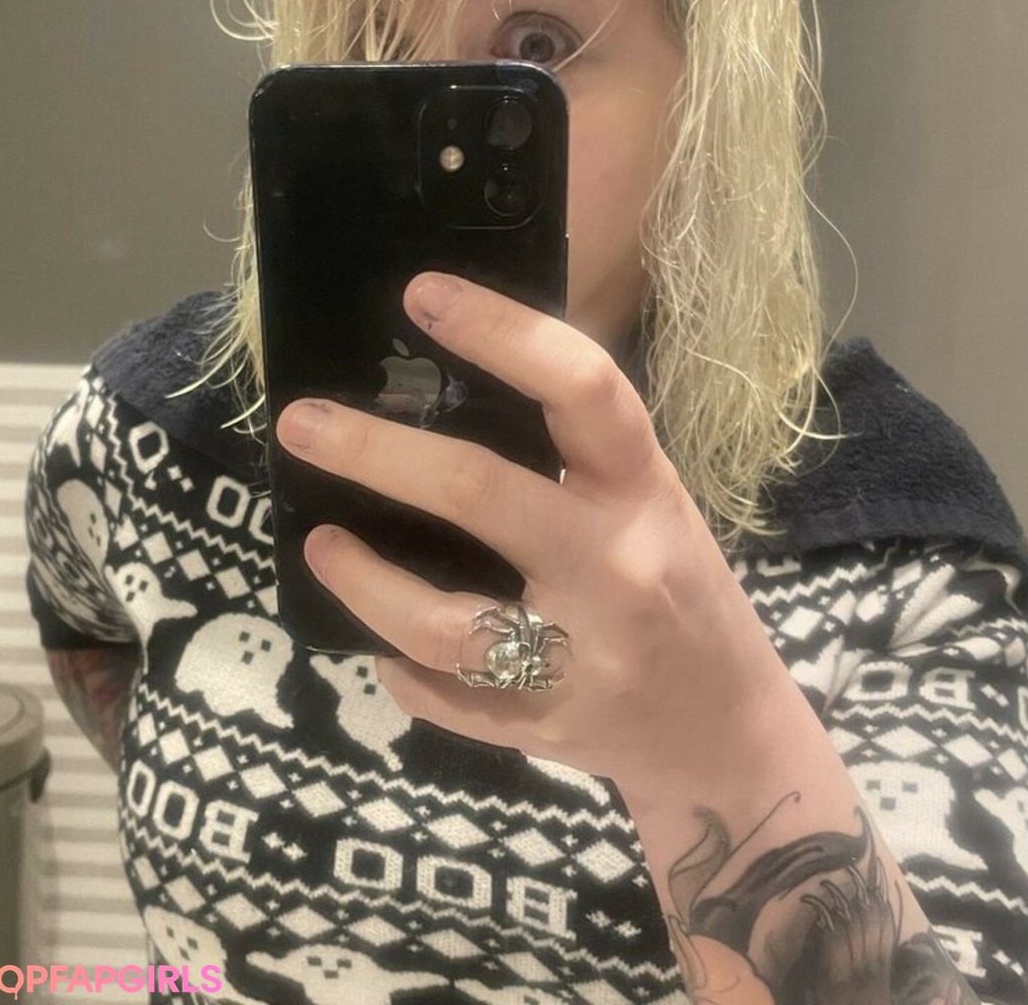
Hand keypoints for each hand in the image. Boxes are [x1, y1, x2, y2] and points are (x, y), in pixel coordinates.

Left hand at [276, 272, 777, 798]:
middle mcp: (615, 565)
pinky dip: (399, 666)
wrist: (727, 732)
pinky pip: (445, 698)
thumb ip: (576, 457)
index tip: (422, 294)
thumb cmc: (682, 590)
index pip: (581, 387)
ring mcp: (582, 657)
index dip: (501, 330)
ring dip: (362, 581)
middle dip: (374, 451)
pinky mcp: (545, 729)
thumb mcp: (651, 503)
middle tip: (301, 423)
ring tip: (319, 544)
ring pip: (444, 620)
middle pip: (479, 491)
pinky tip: (379, 643)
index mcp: (645, 490)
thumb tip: (448, 387)